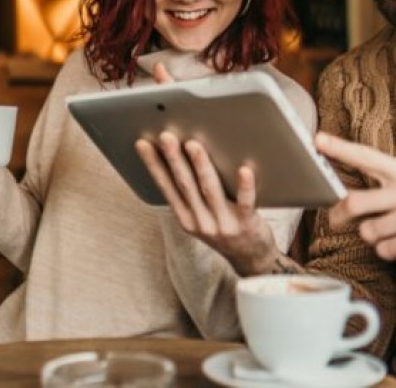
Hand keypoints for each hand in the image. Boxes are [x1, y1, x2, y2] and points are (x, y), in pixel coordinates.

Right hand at [135, 130, 278, 274]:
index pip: (166, 187)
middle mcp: (200, 222)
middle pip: (185, 185)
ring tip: (193, 145)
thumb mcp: (201, 217)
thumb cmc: (226, 229)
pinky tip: (244, 170)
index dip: (154, 165)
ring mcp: (223, 224)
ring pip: (209, 190)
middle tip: (166, 137)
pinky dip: (245, 187)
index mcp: (185, 218)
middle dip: (174, 159)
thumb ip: (193, 193)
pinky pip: (245, 203)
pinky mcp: (246, 224)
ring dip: (200, 166)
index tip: (143, 144)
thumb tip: (184, 153)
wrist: (251, 258)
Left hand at [318, 132, 395, 265]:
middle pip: (354, 202)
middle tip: (335, 220)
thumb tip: (341, 189)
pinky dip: (387, 250)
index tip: (317, 140)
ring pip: (367, 231)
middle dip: (338, 215)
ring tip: (390, 231)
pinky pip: (383, 250)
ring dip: (371, 235)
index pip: (366, 156)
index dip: (340, 148)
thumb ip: (383, 181)